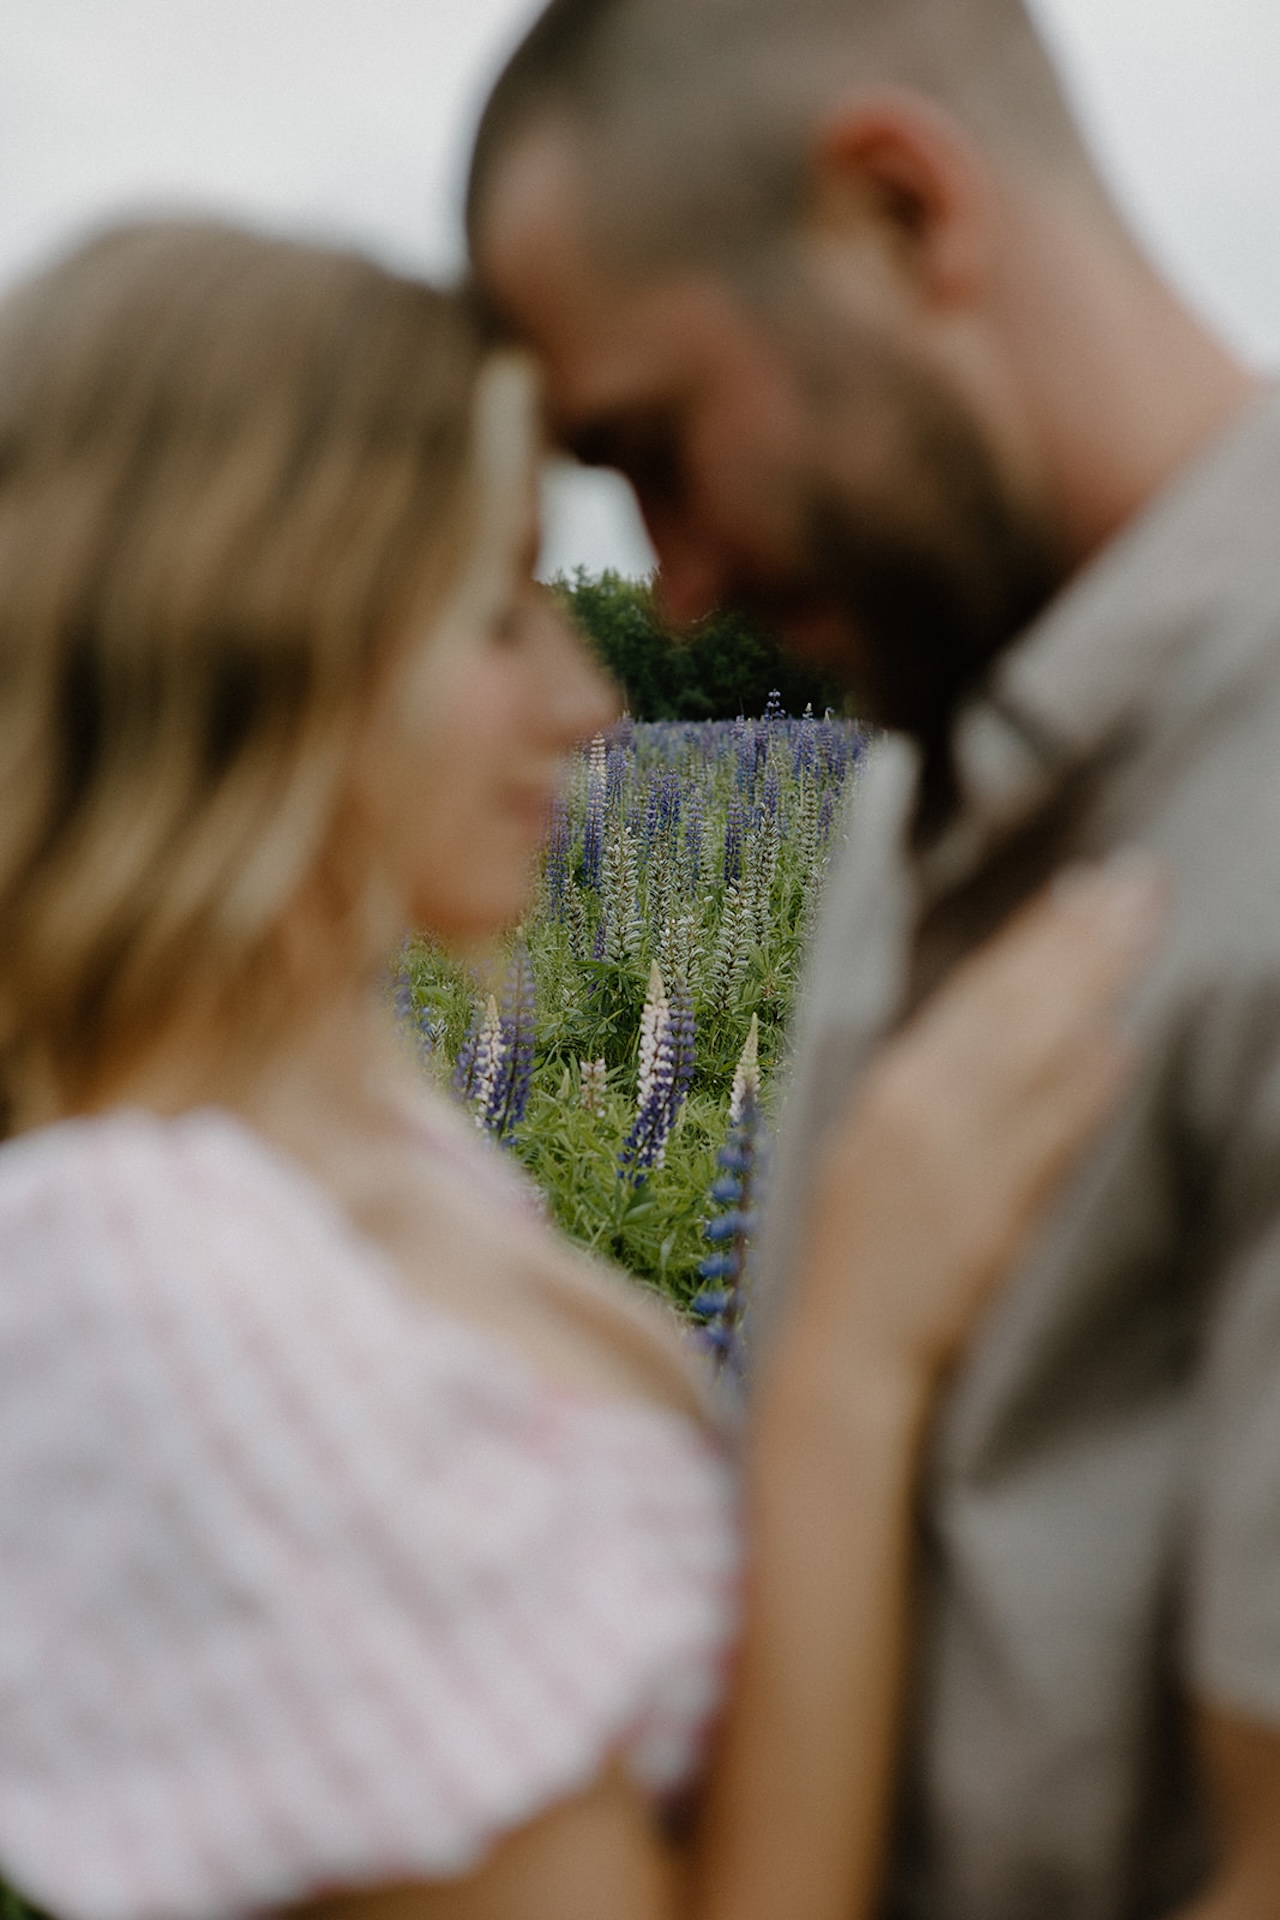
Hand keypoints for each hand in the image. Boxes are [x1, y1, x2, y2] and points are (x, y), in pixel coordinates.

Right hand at [804, 858, 1166, 1391]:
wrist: (845, 1353)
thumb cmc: (851, 1250)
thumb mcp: (865, 1143)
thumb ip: (925, 1083)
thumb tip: (992, 1021)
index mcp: (889, 1090)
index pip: (972, 993)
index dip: (1031, 936)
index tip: (1081, 884)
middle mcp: (923, 1112)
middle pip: (1014, 1007)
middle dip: (1079, 938)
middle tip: (1137, 878)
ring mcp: (958, 1162)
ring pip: (1037, 1055)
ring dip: (1094, 985)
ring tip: (1142, 928)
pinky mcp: (992, 1216)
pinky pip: (1045, 1140)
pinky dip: (1083, 1090)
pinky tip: (1122, 1045)